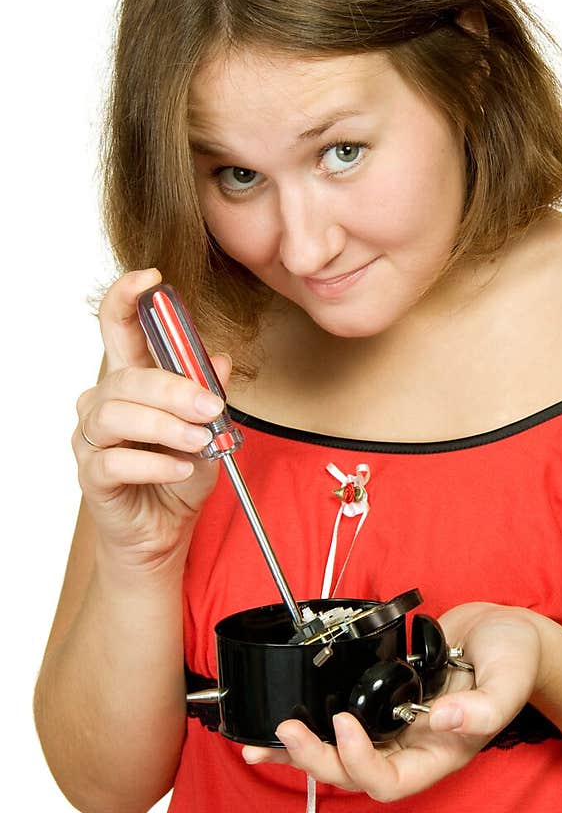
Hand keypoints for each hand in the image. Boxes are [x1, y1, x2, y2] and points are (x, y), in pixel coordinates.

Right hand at [73, 269, 233, 572]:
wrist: (166, 532)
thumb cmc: (180, 475)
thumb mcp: (209, 429)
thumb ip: (209, 393)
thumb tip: (218, 359)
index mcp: (132, 380)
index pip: (117, 327)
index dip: (128, 298)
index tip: (152, 280)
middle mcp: (105, 402)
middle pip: (127, 377)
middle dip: (173, 387)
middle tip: (209, 406)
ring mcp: (94, 438)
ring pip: (117, 416)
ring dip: (165, 426)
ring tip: (198, 441)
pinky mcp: (93, 475)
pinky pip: (116, 460)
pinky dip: (153, 462)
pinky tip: (179, 467)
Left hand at [241, 602, 542, 799]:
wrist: (506, 632)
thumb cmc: (515, 658)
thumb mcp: (508, 677)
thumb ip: (483, 706)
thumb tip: (443, 720)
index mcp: (441, 754)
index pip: (389, 781)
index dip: (359, 761)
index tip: (346, 721)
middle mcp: (411, 747)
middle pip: (352, 774)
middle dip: (315, 758)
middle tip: (287, 730)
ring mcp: (392, 726)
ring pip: (337, 753)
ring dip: (298, 751)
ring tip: (259, 741)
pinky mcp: (379, 700)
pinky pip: (338, 720)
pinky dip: (308, 722)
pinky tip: (276, 720)